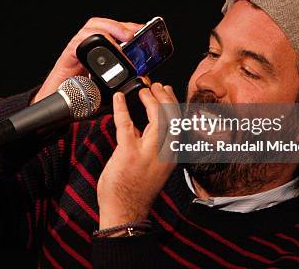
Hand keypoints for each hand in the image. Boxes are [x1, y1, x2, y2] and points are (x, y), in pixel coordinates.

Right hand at [31, 18, 141, 103]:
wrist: (57, 107)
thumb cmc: (80, 98)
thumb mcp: (108, 89)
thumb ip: (124, 81)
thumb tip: (144, 78)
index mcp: (97, 52)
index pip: (112, 31)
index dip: (127, 27)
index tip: (143, 30)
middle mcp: (85, 47)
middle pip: (101, 24)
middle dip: (120, 25)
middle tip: (134, 33)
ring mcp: (76, 50)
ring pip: (90, 27)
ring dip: (109, 29)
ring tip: (124, 37)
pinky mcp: (67, 57)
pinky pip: (78, 42)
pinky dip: (93, 42)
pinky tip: (107, 48)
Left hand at [97, 83, 178, 230]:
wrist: (126, 212)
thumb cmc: (136, 189)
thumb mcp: (155, 165)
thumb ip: (153, 143)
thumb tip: (146, 121)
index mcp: (172, 154)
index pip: (180, 121)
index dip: (173, 101)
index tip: (165, 90)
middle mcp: (166, 153)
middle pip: (173, 116)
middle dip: (164, 96)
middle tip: (154, 86)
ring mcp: (149, 153)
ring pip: (158, 117)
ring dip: (150, 99)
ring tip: (142, 89)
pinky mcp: (129, 153)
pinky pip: (127, 124)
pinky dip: (122, 107)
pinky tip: (118, 98)